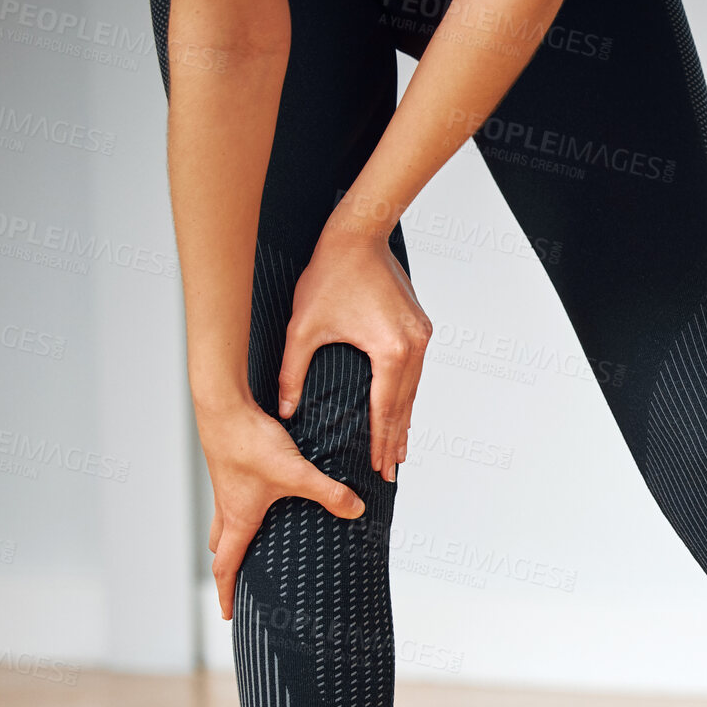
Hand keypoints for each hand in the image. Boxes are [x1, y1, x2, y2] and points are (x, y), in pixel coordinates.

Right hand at [197, 398, 366, 619]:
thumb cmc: (250, 442)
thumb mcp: (296, 472)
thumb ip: (328, 493)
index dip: (226, 592)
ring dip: (235, 536)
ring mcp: (227, 486)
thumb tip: (356, 510)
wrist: (222, 404)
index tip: (227, 614)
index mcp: (238, 518)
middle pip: (223, 545)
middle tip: (241, 582)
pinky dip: (244, 508)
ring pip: (225, 520)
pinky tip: (265, 498)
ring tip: (255, 544)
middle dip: (230, 566)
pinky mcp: (232, 466)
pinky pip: (234, 497)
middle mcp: (228, 505)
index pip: (226, 565)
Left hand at [278, 224, 430, 481]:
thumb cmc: (331, 274)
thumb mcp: (304, 327)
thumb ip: (292, 372)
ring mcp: (422, 338)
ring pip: (414, 391)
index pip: (384, 409)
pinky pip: (416, 373)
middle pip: (404, 406)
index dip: (380, 442)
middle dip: (396, 441)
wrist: (359, 235)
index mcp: (389, 351)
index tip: (379, 467)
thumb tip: (284, 410)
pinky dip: (408, 395)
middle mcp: (413, 347)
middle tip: (390, 471)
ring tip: (399, 450)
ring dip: (405, 420)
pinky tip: (402, 410)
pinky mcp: (421, 329)